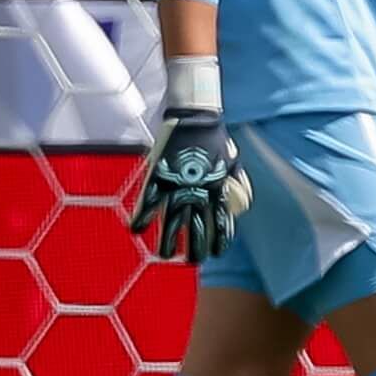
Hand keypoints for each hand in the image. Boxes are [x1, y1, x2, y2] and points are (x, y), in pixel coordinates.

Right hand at [131, 109, 250, 261]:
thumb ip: (238, 187)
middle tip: (190, 259)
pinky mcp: (158, 178)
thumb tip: (238, 210)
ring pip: (171, 225)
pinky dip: (141, 219)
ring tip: (164, 255)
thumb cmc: (216, 139)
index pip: (221, 225)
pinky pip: (147, 204)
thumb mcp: (234, 164)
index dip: (218, 242)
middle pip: (196, 231)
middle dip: (194, 249)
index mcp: (218, 191)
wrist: (196, 116)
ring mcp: (177, 187)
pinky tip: (136, 231)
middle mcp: (198, 194)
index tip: (215, 253)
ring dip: (166, 243)